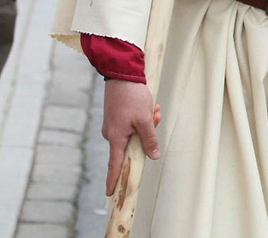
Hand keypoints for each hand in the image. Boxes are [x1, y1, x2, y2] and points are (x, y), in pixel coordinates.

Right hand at [102, 80, 161, 196]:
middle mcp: (111, 133)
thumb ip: (149, 139)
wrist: (121, 73)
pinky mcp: (116, 117)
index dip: (114, 180)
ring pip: (135, 132)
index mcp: (116, 138)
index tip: (111, 193)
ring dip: (147, 122)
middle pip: (132, 145)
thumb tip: (153, 156)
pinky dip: (143, 117)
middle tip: (156, 117)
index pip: (115, 165)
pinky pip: (132, 123)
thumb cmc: (132, 97)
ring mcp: (113, 125)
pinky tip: (150, 105)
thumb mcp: (145, 119)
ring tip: (154, 108)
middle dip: (147, 134)